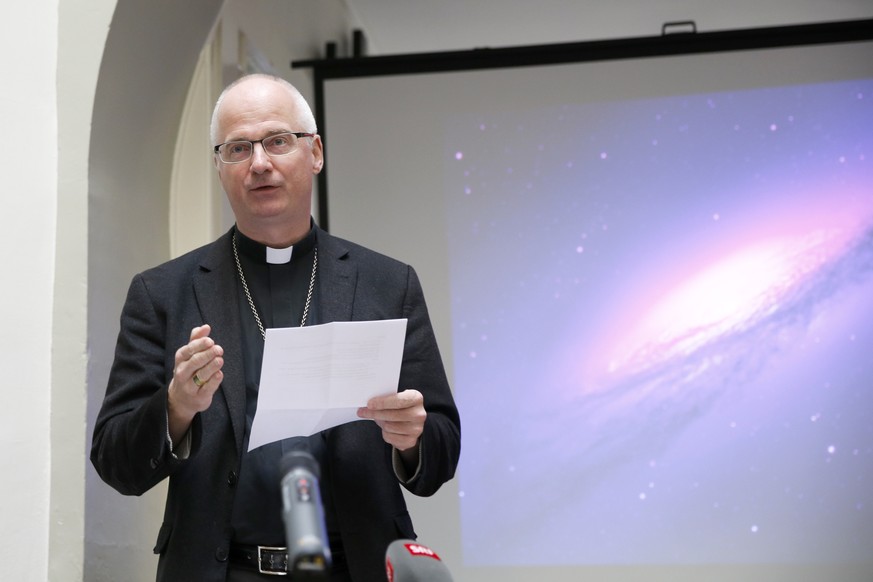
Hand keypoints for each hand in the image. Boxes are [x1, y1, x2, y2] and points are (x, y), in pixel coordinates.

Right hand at [167, 324, 223, 442]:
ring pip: (201, 375)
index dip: (199, 345)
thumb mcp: (189, 355)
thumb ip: (196, 339)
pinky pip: (207, 388)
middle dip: (207, 354)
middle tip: (219, 349)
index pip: (188, 350)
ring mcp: (190, 386)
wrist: (181, 398)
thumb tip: (205, 326)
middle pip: (195, 362)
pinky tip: (219, 374)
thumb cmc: (188, 371)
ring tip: (220, 360)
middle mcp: (183, 372)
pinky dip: (214, 381)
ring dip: (211, 367)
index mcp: (181, 359)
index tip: (210, 340)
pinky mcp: (199, 397)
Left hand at [357, 389, 425, 451]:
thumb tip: (368, 404)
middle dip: (375, 413)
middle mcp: (419, 414)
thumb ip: (385, 399)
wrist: (410, 421)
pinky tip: (386, 428)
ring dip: (380, 423)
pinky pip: (390, 438)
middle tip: (362, 412)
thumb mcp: (396, 397)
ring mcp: (417, 429)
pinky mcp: (411, 441)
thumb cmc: (399, 406)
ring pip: (389, 427)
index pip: (398, 401)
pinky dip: (384, 433)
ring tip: (379, 419)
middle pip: (392, 415)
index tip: (369, 404)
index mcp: (416, 398)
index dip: (382, 403)